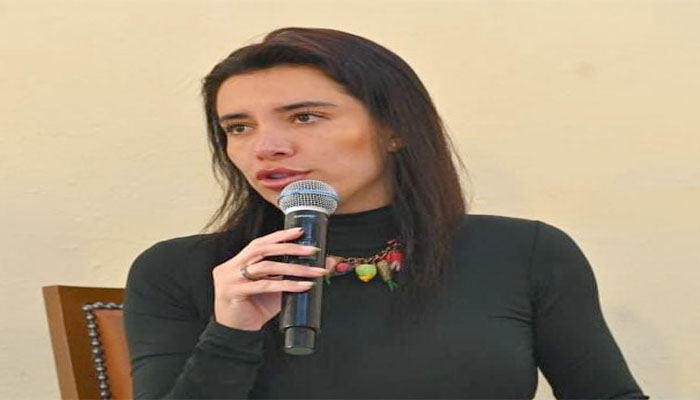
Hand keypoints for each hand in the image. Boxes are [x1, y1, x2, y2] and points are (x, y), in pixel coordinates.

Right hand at [212, 227, 336, 330]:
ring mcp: (230, 279)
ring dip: (294, 267)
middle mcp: (230, 267)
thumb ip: (289, 277)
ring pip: (266, 266)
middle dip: (290, 247)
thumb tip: (321, 266)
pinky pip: (266, 285)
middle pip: (262, 249)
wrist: (236, 334)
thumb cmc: (253, 310)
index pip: (259, 243)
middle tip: (311, 250)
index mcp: (237, 262)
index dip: (279, 236)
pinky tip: (303, 285)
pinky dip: (287, 284)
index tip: (299, 231)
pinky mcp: (234, 293)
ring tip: (314, 271)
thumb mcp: (273, 290)